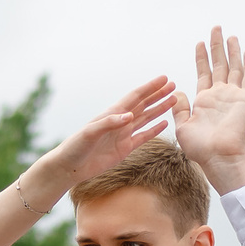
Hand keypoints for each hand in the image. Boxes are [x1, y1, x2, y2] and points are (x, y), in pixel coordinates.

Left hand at [33, 76, 178, 191]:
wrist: (70, 167)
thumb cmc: (76, 147)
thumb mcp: (90, 133)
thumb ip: (109, 123)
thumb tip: (130, 115)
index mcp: (112, 113)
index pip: (135, 97)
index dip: (150, 87)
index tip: (164, 79)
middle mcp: (119, 122)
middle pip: (144, 104)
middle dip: (158, 95)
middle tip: (174, 85)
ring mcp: (123, 135)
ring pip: (146, 118)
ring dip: (159, 109)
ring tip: (174, 101)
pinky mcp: (124, 149)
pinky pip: (143, 137)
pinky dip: (154, 129)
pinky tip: (165, 123)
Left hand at [171, 29, 244, 191]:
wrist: (220, 157)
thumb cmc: (201, 148)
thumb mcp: (183, 127)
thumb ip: (180, 108)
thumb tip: (178, 92)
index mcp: (204, 101)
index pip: (203, 73)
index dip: (201, 58)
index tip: (199, 43)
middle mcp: (220, 95)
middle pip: (219, 64)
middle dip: (216, 46)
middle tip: (216, 28)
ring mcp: (233, 95)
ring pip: (234, 67)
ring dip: (232, 50)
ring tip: (230, 35)